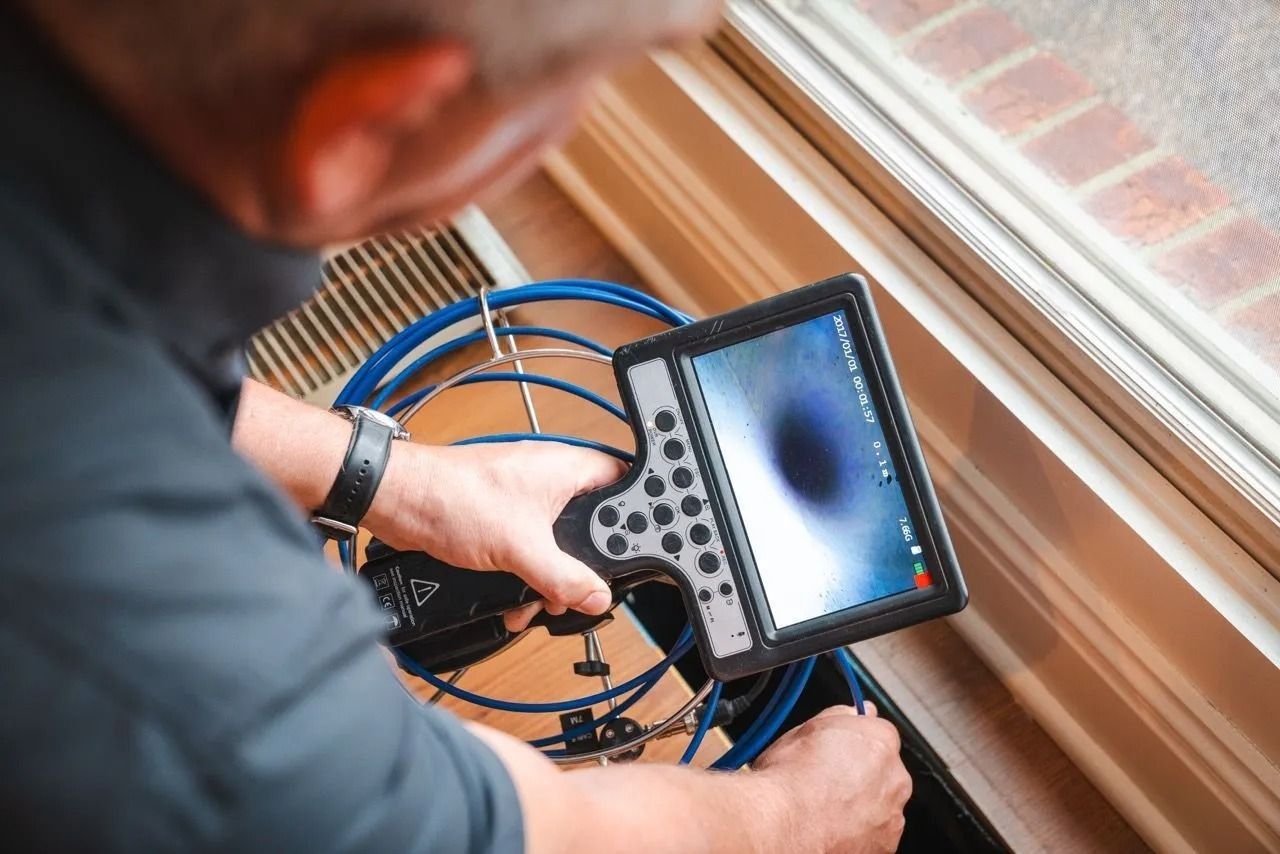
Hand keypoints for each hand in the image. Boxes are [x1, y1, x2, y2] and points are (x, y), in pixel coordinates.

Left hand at [365, 440, 626, 627]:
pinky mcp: (504, 516)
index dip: (637, 514)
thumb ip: (564, 577)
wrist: (399, 501)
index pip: (626, 482)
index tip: (638, 550)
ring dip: (554, 575)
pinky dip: (529, 573)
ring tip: (542, 600)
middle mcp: (551, 478)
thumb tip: (596, 597)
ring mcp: (527, 496)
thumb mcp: (521, 548)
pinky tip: (518, 597)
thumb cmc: (453, 498)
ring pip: (562, 541)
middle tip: (582, 587)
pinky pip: (532, 547)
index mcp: (567, 468)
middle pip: (595, 522)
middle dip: (587, 563)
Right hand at [751, 704, 910, 852]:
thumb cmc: (789, 779)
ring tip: (825, 808)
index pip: (878, 733)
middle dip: (861, 774)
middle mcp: (895, 778)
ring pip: (880, 804)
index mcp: (881, 741)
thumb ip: (840, 715)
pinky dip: (858, 832)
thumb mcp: (806, 728)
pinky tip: (830, 828)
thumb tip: (852, 710)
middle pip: (883, 770)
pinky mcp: (883, 848)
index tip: (836, 749)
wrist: (782, 825)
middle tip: (826, 780)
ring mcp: (891, 816)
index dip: (853, 741)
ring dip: (861, 805)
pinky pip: (874, 834)